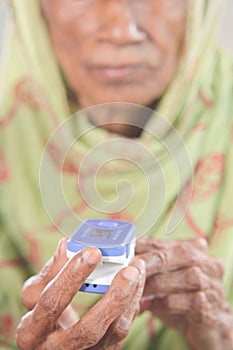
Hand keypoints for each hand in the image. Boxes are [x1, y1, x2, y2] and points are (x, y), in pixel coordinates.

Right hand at [16, 238, 144, 349]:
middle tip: (129, 270)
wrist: (51, 344)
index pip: (52, 302)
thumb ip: (51, 271)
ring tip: (138, 270)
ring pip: (113, 332)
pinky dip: (133, 305)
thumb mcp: (37, 293)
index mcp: (32, 330)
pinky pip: (122, 332)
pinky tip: (137, 283)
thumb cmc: (43, 312)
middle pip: (88, 328)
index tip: (92, 251)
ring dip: (130, 299)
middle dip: (113, 298)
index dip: (71, 276)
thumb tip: (66, 245)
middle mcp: (56, 349)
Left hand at [136, 237, 232, 349]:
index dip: (143, 246)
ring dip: (157, 285)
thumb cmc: (182, 297)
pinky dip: (164, 303)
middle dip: (152, 261)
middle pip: (181, 253)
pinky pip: (186, 300)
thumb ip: (152, 265)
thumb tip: (125, 260)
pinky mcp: (210, 305)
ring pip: (186, 276)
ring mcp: (212, 283)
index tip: (125, 254)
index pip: (165, 242)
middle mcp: (208, 262)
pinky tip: (150, 306)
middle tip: (130, 270)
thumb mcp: (166, 277)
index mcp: (195, 248)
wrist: (208, 325)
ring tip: (137, 292)